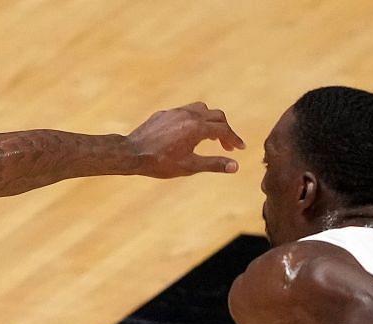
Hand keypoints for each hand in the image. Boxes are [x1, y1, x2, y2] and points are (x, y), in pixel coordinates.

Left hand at [127, 103, 244, 177]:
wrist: (132, 153)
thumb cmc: (160, 162)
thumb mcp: (190, 166)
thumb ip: (214, 164)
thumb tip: (235, 166)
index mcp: (197, 127)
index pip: (223, 130)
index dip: (234, 139)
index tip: (240, 148)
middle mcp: (189, 114)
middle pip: (216, 116)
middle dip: (225, 130)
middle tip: (227, 146)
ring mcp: (176, 111)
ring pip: (202, 109)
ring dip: (211, 121)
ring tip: (211, 137)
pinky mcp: (165, 114)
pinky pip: (186, 111)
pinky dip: (196, 119)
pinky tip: (190, 133)